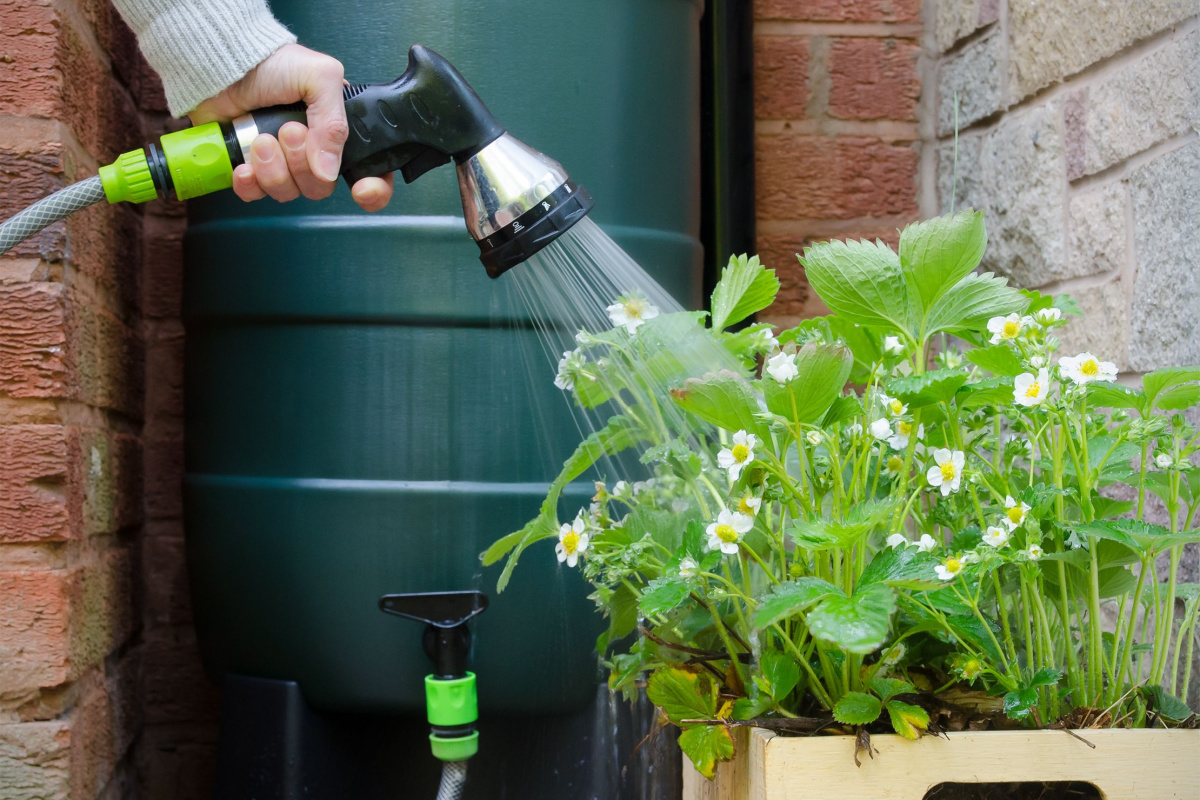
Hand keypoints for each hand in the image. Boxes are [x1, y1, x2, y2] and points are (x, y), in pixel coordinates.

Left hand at [188, 43, 392, 211]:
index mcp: (339, 131)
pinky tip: (245, 166)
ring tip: (262, 139)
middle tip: (288, 131)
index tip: (361, 189)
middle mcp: (315, 151)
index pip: (371, 172)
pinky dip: (251, 185)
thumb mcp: (319, 77)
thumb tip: (329, 170)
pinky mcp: (252, 169)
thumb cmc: (273, 63)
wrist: (225, 64)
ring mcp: (283, 162)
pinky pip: (257, 195)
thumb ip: (334, 123)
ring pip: (290, 193)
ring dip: (274, 170)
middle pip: (322, 187)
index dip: (373, 189)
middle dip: (303, 164)